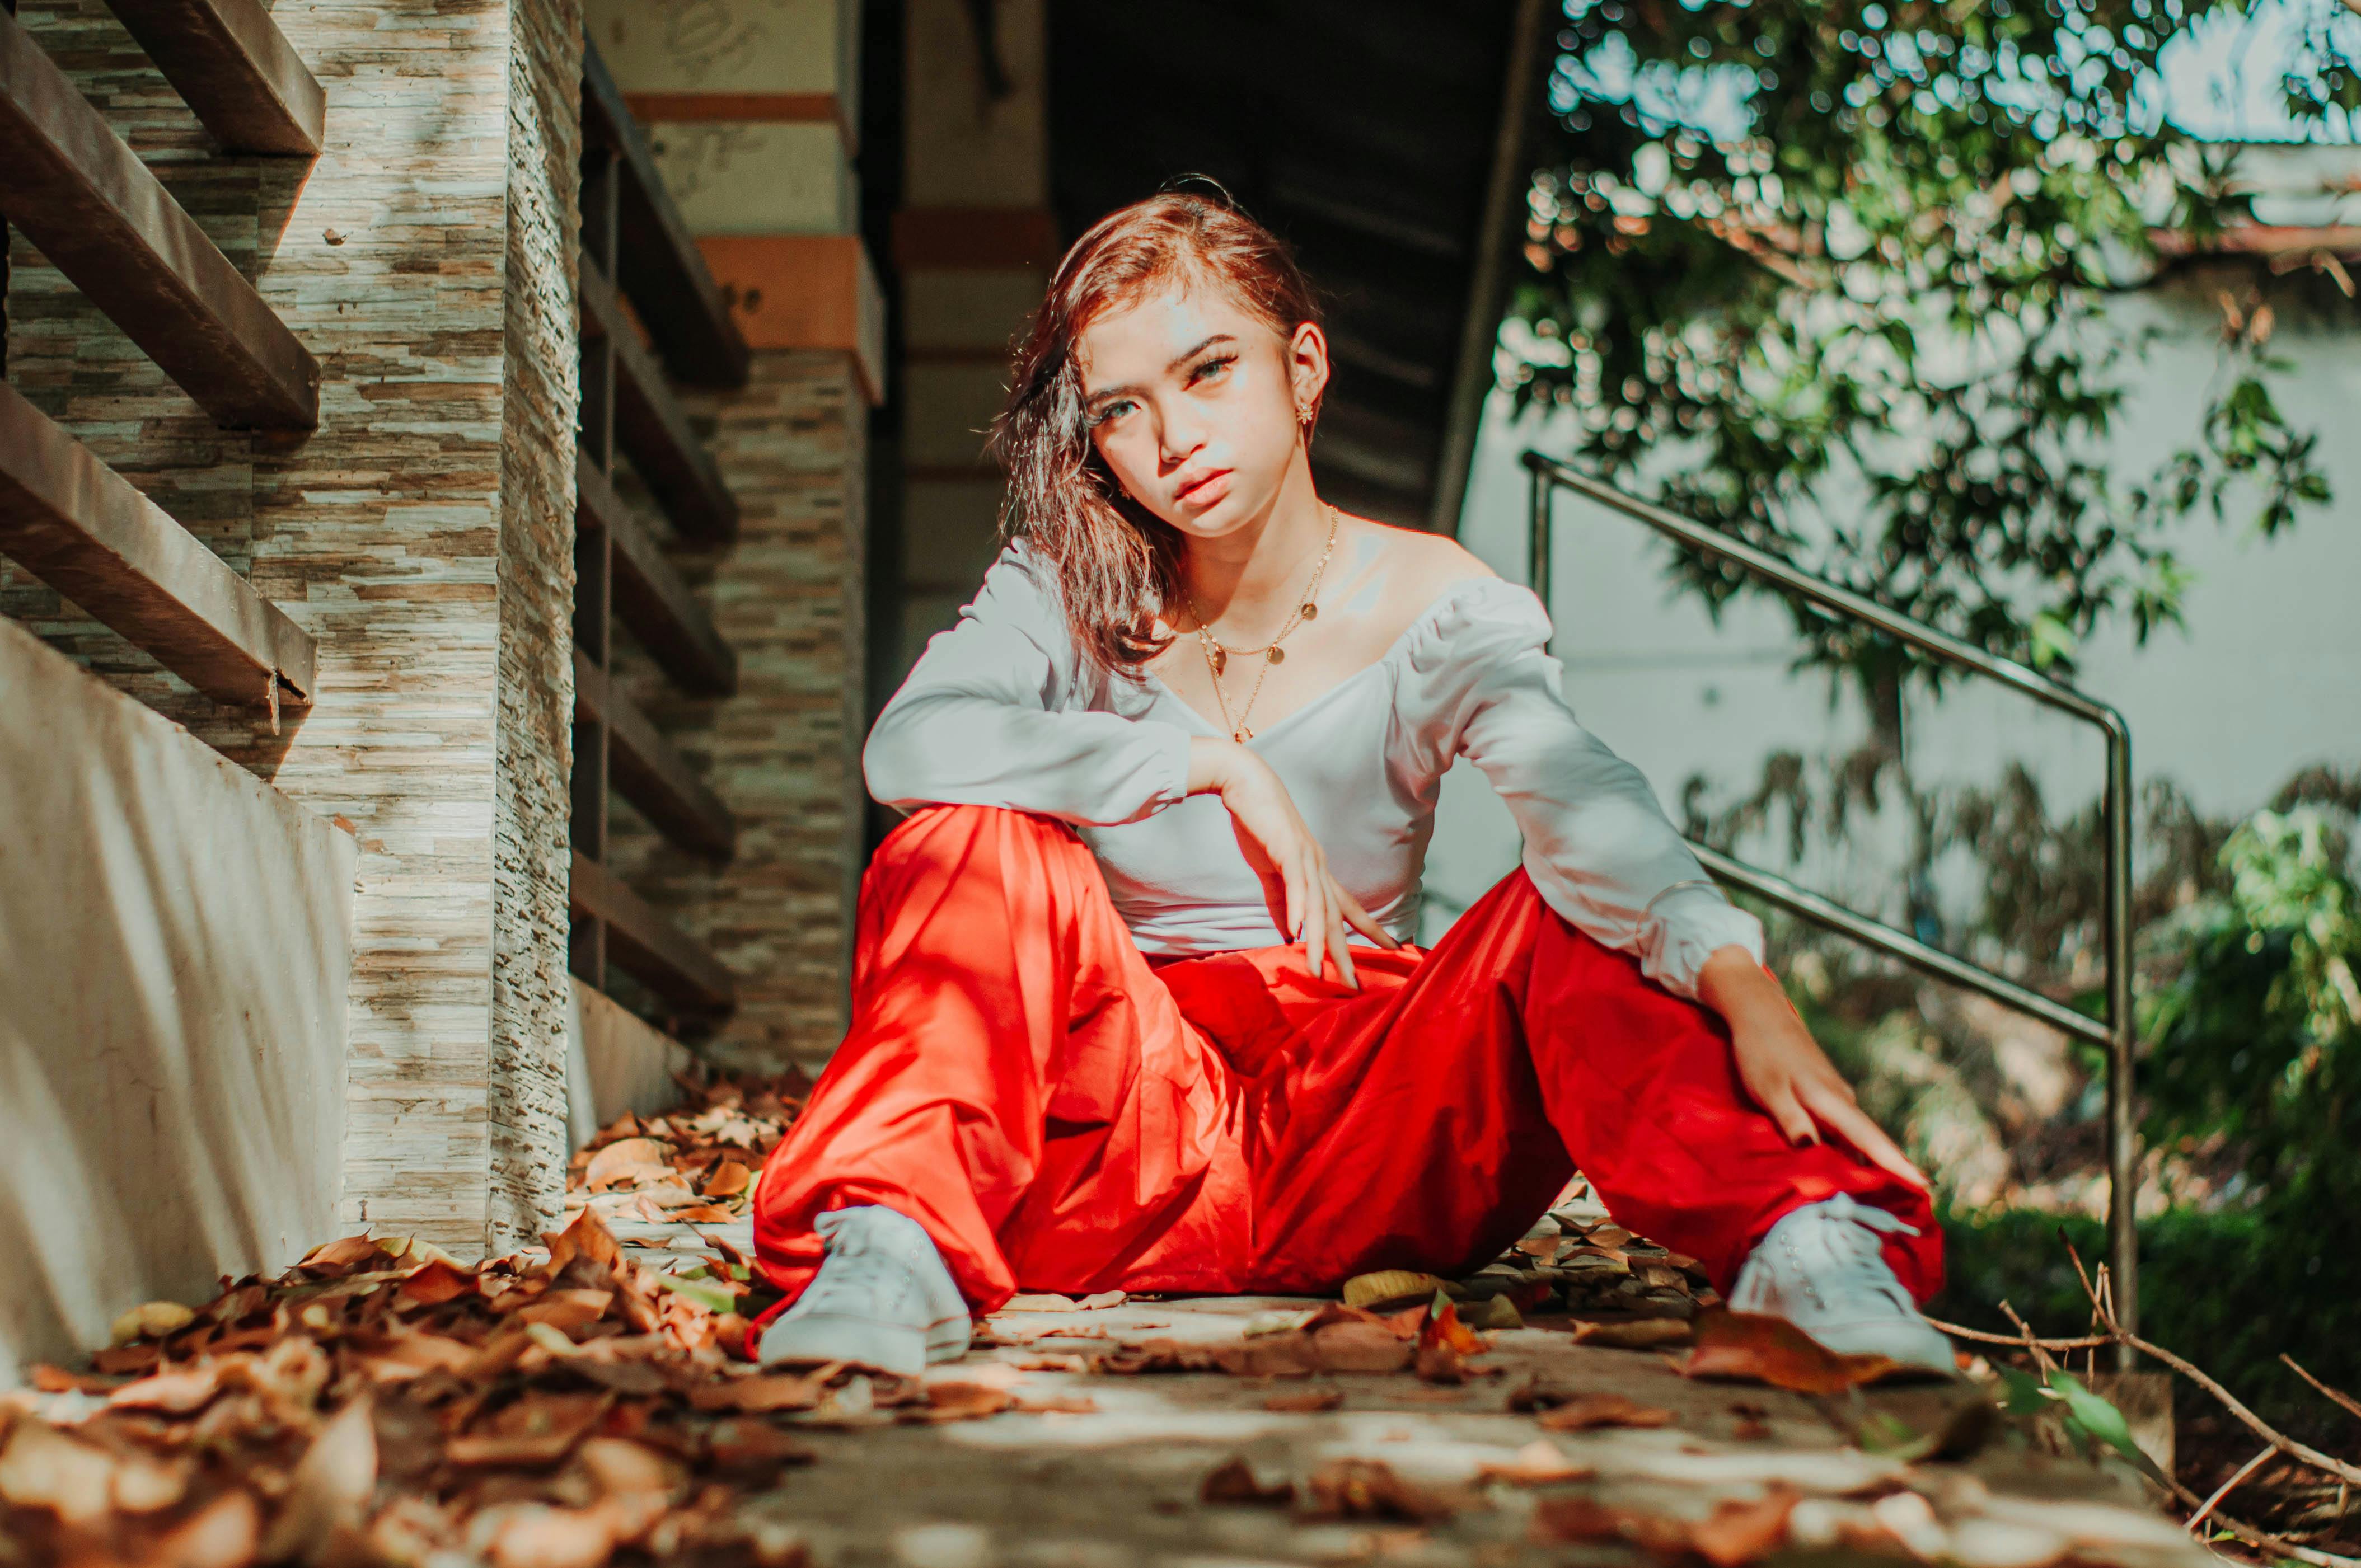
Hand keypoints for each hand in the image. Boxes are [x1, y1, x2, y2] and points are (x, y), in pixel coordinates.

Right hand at [1188, 737, 1399, 985]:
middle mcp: (1319, 868)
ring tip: (1319, 971)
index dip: (1370, 930)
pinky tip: (1295, 932)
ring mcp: (1305, 859)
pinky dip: (1296, 909)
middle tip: (1355, 986)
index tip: (1392, 949)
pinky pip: (1294, 885)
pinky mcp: (1286, 850)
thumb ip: (1280, 902)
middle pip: (1336, 917)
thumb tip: (1288, 933)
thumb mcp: (1271, 871)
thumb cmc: (1260, 826)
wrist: (1247, 785)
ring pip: (1317, 908)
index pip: (1349, 908)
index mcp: (1318, 872)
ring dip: (1318, 941)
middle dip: (1345, 953)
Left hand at [1695, 947, 1928, 1189]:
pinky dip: (1850, 1146)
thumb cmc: (1761, 1053)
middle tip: (1917, 1199)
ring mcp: (1835, 1095)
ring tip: (1888, 1192)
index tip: (1924, 1184)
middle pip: (1870, 1142)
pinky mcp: (1825, 1094)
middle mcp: (1841, 1099)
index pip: (1869, 1139)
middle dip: (1892, 1169)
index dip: (1895, 1164)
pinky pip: (1843, 1127)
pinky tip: (1851, 1164)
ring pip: (1856, 1135)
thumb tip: (1812, 1151)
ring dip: (1870, 1161)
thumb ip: (1791, 1121)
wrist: (1760, 1014)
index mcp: (1831, 1100)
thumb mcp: (1769, 1091)